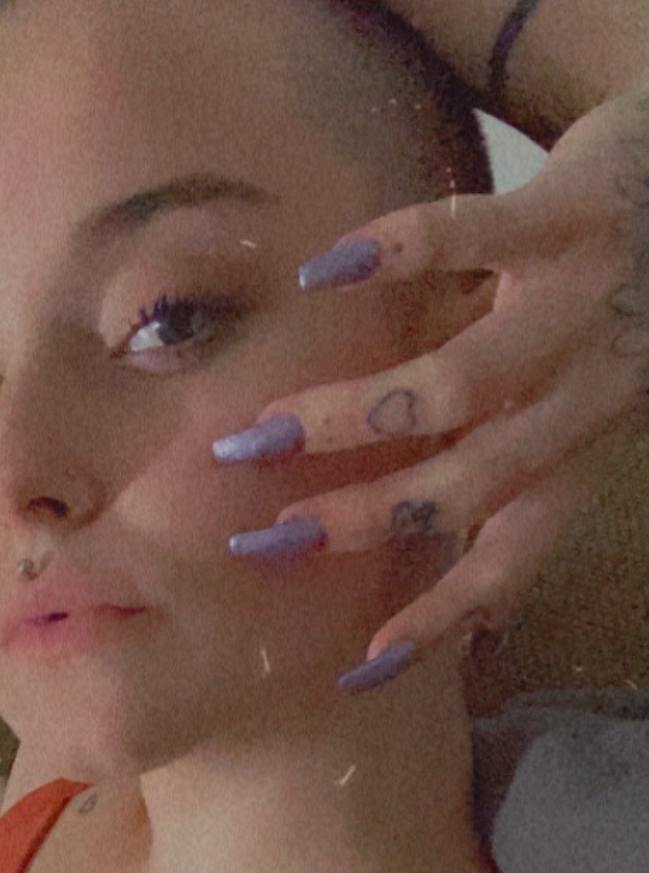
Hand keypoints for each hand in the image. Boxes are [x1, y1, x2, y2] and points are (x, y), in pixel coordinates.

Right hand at [217, 78, 648, 691]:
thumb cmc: (624, 286)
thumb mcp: (579, 387)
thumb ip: (506, 444)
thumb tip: (423, 537)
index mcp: (581, 445)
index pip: (513, 556)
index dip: (444, 617)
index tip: (361, 665)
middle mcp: (586, 392)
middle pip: (467, 485)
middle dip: (361, 523)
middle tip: (262, 542)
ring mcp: (582, 302)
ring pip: (458, 386)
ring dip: (348, 418)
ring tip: (259, 434)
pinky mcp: (575, 207)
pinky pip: (473, 234)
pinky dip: (393, 255)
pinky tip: (323, 273)